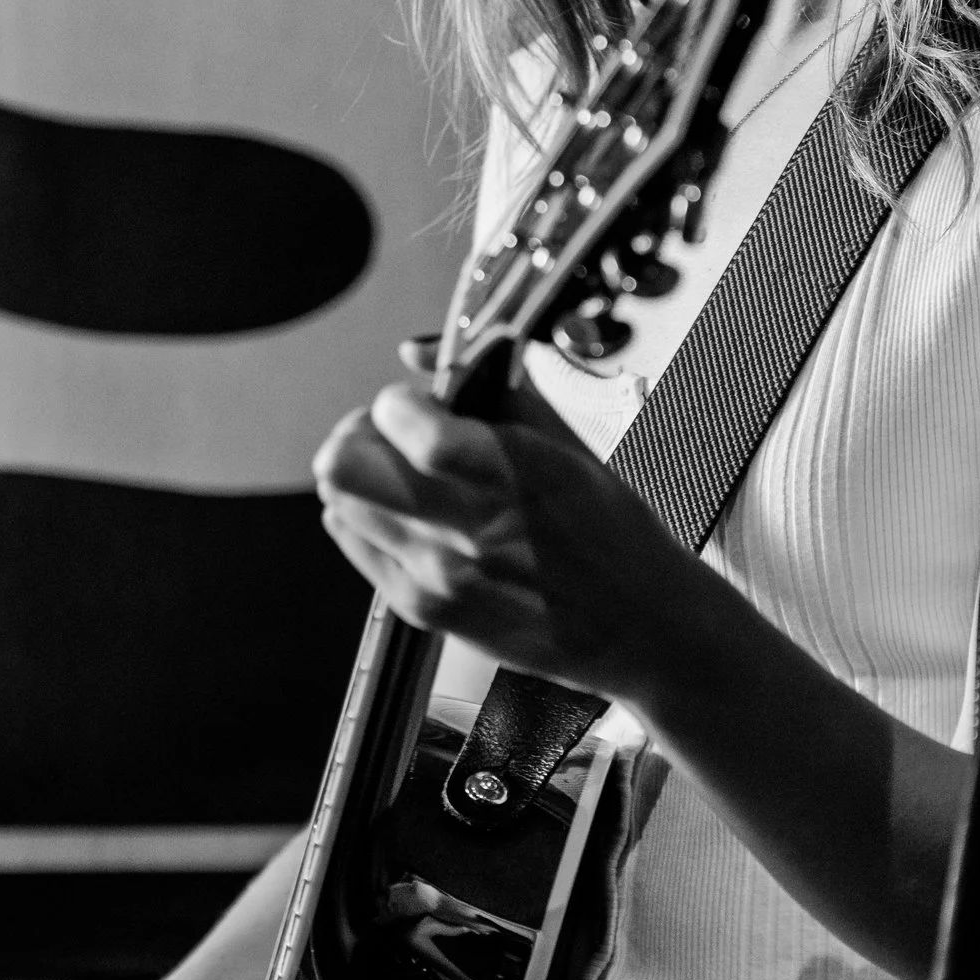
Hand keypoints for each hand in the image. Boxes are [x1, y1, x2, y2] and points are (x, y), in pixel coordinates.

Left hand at [312, 371, 688, 698]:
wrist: (639, 628)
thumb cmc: (612, 533)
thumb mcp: (570, 445)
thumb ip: (493, 389)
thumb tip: (421, 352)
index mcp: (514, 477)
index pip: (405, 427)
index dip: (399, 403)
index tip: (419, 404)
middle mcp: (467, 531)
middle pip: (344, 467)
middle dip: (362, 434)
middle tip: (392, 435)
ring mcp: (438, 576)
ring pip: (340, 504)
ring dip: (364, 477)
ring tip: (407, 477)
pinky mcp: (424, 609)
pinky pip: (356, 544)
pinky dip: (371, 519)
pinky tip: (415, 517)